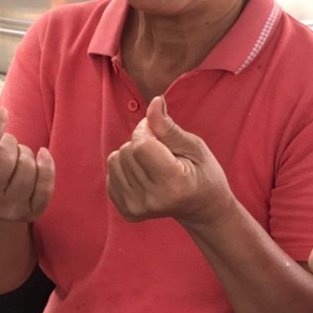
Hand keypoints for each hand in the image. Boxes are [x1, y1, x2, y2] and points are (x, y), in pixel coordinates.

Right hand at [0, 103, 53, 222]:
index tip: (1, 111)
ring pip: (26, 169)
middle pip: (4, 159)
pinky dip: (46, 166)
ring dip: (24, 153)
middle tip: (2, 143)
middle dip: (7, 141)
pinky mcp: (28, 214)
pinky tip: (41, 156)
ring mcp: (6, 211)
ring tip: (14, 154)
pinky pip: (45, 186)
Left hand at [106, 96, 231, 225]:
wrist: (201, 207)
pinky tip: (145, 176)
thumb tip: (154, 101)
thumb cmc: (202, 173)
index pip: (141, 145)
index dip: (148, 131)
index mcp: (174, 184)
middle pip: (126, 152)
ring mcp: (136, 208)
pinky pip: (110, 173)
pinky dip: (125, 168)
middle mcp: (152, 200)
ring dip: (131, 155)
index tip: (162, 136)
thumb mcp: (193, 146)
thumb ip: (168, 127)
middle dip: (140, 143)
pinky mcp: (126, 211)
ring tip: (154, 165)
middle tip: (163, 154)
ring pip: (114, 160)